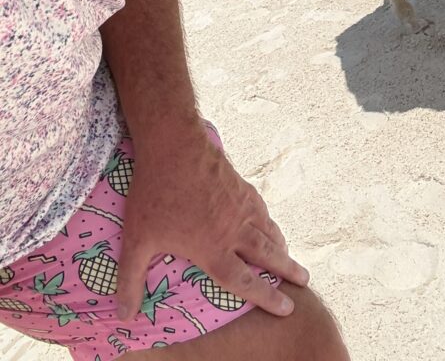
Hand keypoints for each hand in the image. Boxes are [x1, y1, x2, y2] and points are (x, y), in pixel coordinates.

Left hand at [116, 123, 308, 319]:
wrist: (174, 144)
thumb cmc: (153, 193)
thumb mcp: (136, 240)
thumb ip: (130, 281)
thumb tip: (123, 316)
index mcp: (213, 248)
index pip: (245, 281)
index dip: (267, 297)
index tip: (286, 308)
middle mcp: (234, 229)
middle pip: (268, 255)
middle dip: (287, 270)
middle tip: (304, 281)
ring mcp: (240, 205)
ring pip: (267, 230)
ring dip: (281, 246)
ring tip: (289, 256)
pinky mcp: (240, 185)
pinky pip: (260, 208)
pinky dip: (268, 221)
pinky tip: (267, 221)